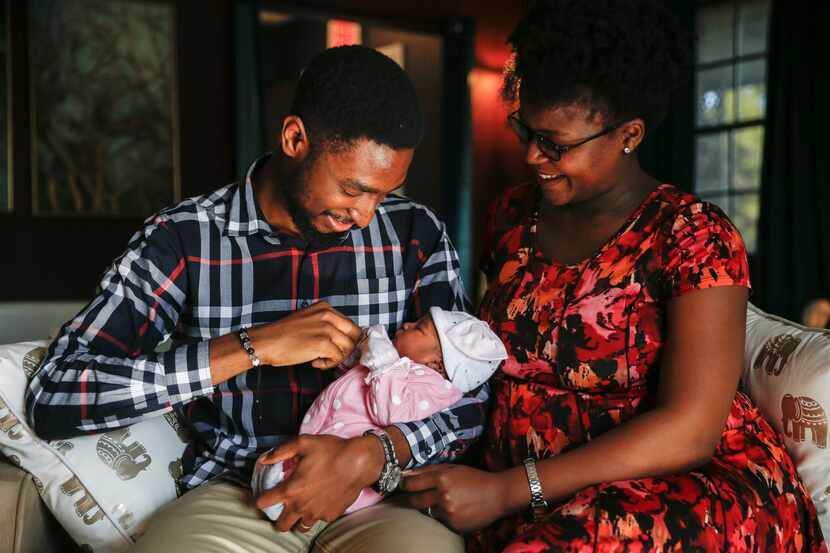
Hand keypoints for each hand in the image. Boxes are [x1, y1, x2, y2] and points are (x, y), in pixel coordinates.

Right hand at [252, 301, 361, 368]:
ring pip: (348, 347)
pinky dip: (328, 364)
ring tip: (320, 359)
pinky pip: (338, 358)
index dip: (347, 339)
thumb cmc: (284, 335)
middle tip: (332, 356)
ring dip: (336, 357)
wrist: (266, 342)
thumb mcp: (309, 321)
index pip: (350, 325)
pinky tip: (315, 363)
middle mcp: (328, 315)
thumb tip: (344, 340)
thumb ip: (327, 325)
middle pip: (355, 334)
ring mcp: (326, 328)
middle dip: (347, 348)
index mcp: (325, 308)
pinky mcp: (323, 343)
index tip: (338, 348)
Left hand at [254, 434, 383, 531]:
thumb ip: (280, 451)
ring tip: (302, 507)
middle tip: (283, 507)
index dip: (261, 499)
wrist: (359, 462)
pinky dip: (316, 514)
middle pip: (281, 525)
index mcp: (290, 490)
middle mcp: (301, 506)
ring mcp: (316, 513)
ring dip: (298, 519)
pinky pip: (318, 520)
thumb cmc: (331, 451)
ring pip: (300, 527)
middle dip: (278, 518)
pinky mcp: (330, 515)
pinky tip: (320, 501)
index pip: (263, 503)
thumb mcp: (303, 443)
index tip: (264, 495)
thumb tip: (263, 459)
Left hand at [400, 464, 512, 532]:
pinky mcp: (453, 525)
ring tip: (442, 500)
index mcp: (442, 477)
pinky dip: (442, 515)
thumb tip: (405, 474)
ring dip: (429, 507)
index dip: (403, 485)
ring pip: (426, 512)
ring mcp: (448, 512)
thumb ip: (428, 470)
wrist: (498, 495)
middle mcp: (443, 496)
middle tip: (410, 496)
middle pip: (414, 500)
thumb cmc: (474, 478)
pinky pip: (439, 520)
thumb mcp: (452, 468)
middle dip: (410, 498)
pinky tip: (454, 509)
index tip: (401, 485)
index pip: (411, 484)